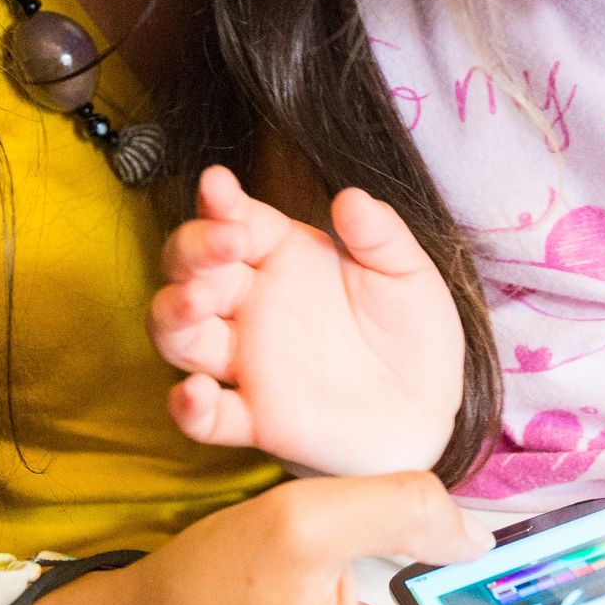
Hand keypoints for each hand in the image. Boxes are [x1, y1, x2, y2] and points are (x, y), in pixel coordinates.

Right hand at [148, 164, 462, 474]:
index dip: (219, 203)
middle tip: (224, 245)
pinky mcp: (254, 418)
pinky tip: (196, 394)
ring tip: (196, 302)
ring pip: (179, 334)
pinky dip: (189, 409)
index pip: (236, 220)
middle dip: (192, 250)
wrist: (430, 412)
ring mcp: (246, 362)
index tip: (218, 185)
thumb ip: (381, 236)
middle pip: (189, 268)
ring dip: (174, 314)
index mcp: (283, 257)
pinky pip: (204, 417)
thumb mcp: (410, 275)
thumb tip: (351, 198)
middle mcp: (252, 304)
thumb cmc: (411, 334)